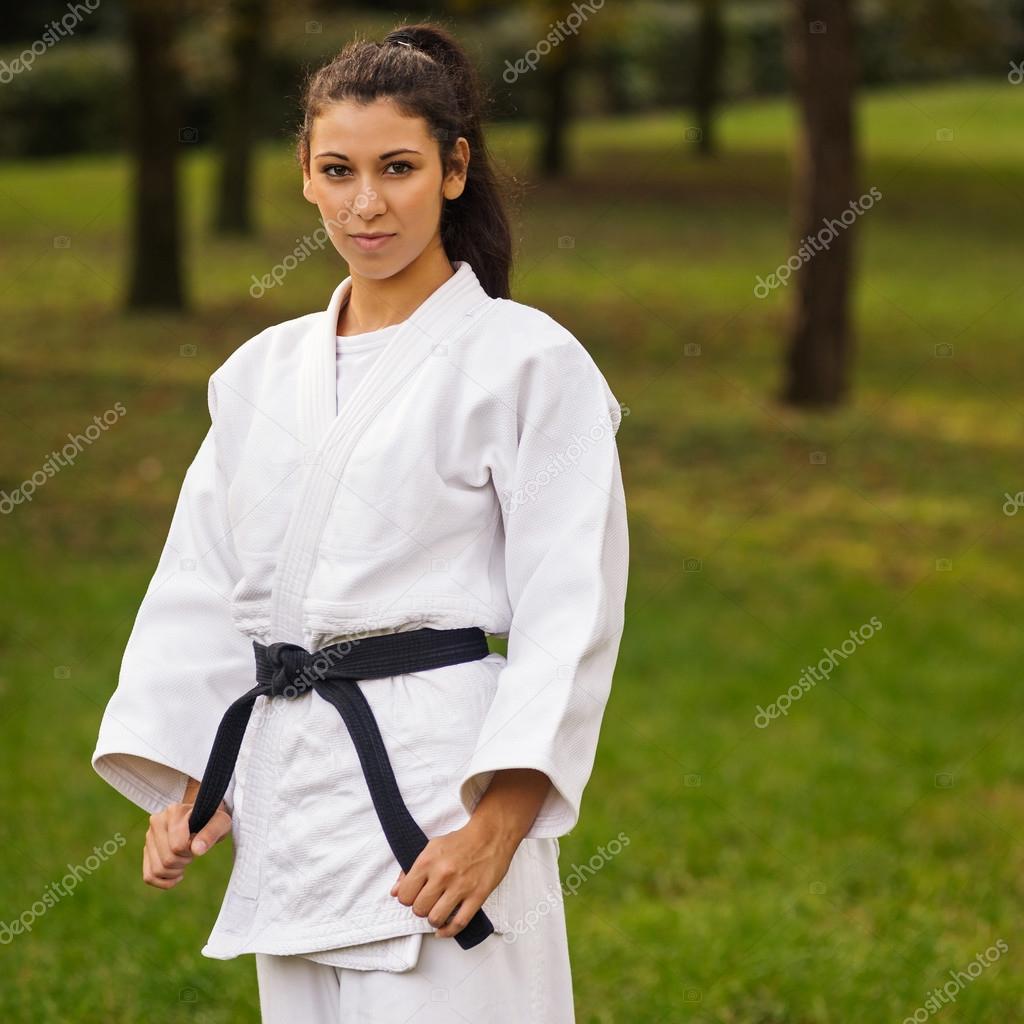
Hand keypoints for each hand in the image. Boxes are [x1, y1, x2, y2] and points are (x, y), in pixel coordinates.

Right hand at [142, 796, 230, 888]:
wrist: (203, 818)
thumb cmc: (212, 820)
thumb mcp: (220, 823)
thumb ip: (211, 833)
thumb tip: (197, 850)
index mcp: (173, 811)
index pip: (177, 846)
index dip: (191, 851)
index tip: (197, 842)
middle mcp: (157, 821)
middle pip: (167, 860)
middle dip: (184, 862)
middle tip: (192, 852)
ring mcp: (149, 836)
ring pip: (157, 870)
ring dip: (175, 872)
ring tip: (185, 859)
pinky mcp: (146, 849)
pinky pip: (149, 876)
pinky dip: (164, 881)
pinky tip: (177, 873)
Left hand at [389, 818, 515, 937]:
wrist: (490, 835)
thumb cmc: (461, 841)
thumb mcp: (431, 847)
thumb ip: (411, 870)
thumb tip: (395, 891)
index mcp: (428, 860)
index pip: (405, 894)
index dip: (407, 898)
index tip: (413, 897)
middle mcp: (442, 874)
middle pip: (419, 908)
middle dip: (421, 908)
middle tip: (427, 903)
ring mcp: (460, 886)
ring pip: (435, 918)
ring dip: (434, 919)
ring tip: (437, 912)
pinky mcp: (477, 896)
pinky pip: (458, 923)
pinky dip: (448, 931)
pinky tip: (444, 929)